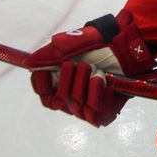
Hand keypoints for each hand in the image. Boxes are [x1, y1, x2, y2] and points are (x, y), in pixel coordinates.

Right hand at [26, 12, 156, 126]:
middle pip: (57, 102)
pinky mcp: (106, 112)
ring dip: (83, 85)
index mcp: (64, 83)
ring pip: (75, 107)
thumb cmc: (101, 44)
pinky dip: (97, 94)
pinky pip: (94, 113)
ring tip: (94, 70)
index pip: (45, 95)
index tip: (46, 71)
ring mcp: (90, 106)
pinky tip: (103, 81)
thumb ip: (50, 54)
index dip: (42, 85)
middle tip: (78, 65)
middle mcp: (75, 97)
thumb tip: (28, 64)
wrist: (128, 46)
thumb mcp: (73, 44)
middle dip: (66, 81)